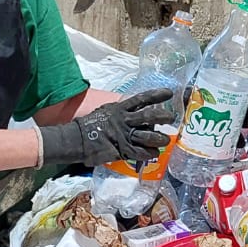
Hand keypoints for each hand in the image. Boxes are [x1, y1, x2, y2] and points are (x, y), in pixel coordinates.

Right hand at [40, 88, 173, 166]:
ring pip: (148, 135)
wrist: (76, 140)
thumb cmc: (90, 126)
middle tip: (171, 118)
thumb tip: (133, 112)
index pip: (141, 99)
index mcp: (120, 109)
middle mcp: (124, 120)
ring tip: (166, 140)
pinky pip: (140, 152)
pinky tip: (154, 153)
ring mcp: (124, 135)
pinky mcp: (122, 149)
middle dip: (162, 116)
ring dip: (159, 138)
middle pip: (149, 116)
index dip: (156, 95)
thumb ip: (120, 112)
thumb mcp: (106, 112)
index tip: (169, 93)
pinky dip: (149, 153)